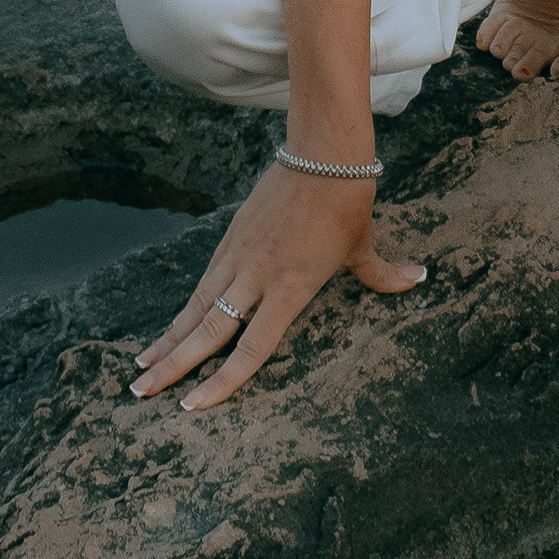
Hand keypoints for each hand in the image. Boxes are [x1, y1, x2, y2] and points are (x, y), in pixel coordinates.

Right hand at [131, 160, 423, 409]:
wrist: (321, 153)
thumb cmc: (348, 202)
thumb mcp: (363, 244)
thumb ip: (382, 274)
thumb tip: (417, 279)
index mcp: (292, 287)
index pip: (253, 346)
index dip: (223, 379)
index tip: (194, 405)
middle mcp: (258, 276)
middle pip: (209, 330)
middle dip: (174, 365)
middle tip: (141, 393)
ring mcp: (239, 256)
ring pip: (196, 307)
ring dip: (168, 340)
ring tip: (141, 369)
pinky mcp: (230, 239)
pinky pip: (202, 283)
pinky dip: (183, 310)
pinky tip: (168, 329)